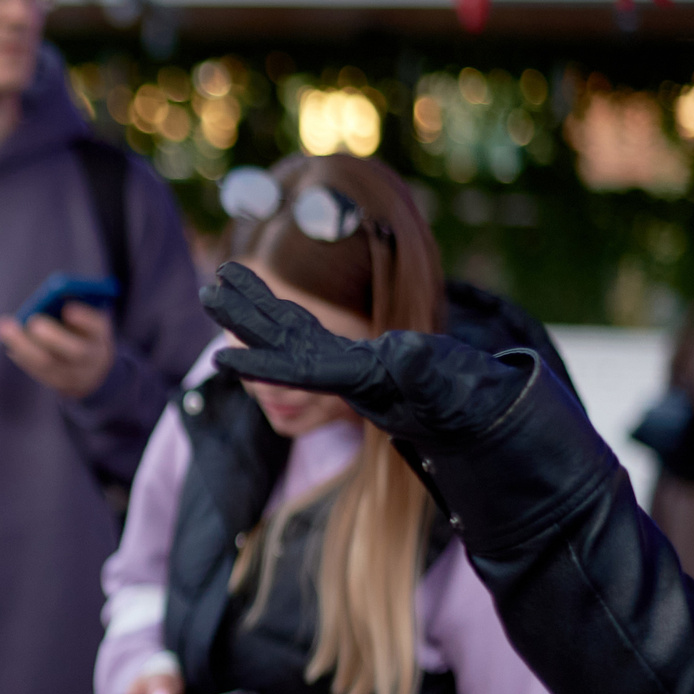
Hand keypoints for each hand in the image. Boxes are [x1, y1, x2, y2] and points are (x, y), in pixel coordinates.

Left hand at [0, 301, 115, 399]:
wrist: (92, 368)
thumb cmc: (82, 331)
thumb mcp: (83, 318)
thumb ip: (72, 305)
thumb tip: (50, 297)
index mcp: (100, 334)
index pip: (97, 327)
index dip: (85, 319)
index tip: (68, 309)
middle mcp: (91, 357)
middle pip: (75, 351)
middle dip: (52, 336)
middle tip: (32, 322)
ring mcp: (74, 374)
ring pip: (49, 365)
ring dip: (23, 346)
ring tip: (3, 327)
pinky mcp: (56, 383)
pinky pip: (36, 371)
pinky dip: (19, 354)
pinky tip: (4, 340)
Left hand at [203, 263, 529, 442]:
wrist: (487, 415)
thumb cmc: (470, 402)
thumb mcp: (450, 385)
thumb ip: (426, 370)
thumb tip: (403, 351)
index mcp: (359, 382)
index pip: (302, 372)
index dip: (261, 365)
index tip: (220, 358)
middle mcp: (344, 373)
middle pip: (282, 343)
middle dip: (243, 318)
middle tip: (206, 290)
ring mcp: (348, 364)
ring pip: (291, 330)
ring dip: (255, 306)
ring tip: (220, 278)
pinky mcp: (358, 356)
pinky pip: (311, 329)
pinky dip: (285, 313)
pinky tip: (264, 301)